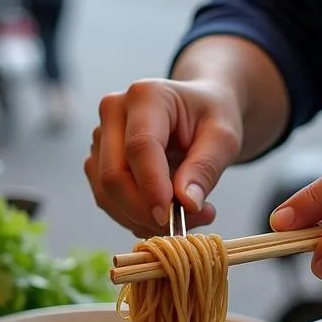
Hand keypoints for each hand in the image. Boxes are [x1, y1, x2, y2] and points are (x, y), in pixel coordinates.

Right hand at [85, 78, 242, 236]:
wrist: (195, 110)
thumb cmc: (209, 117)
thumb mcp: (224, 137)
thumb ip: (206, 167)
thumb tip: (187, 203)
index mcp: (145, 96)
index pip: (140, 147)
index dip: (153, 187)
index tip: (173, 218)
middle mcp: (113, 112)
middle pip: (114, 175)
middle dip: (145, 211)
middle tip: (184, 225)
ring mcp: (100, 138)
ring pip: (106, 194)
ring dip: (141, 219)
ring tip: (182, 218)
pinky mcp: (97, 161)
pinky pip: (107, 200)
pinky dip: (134, 217)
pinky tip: (163, 213)